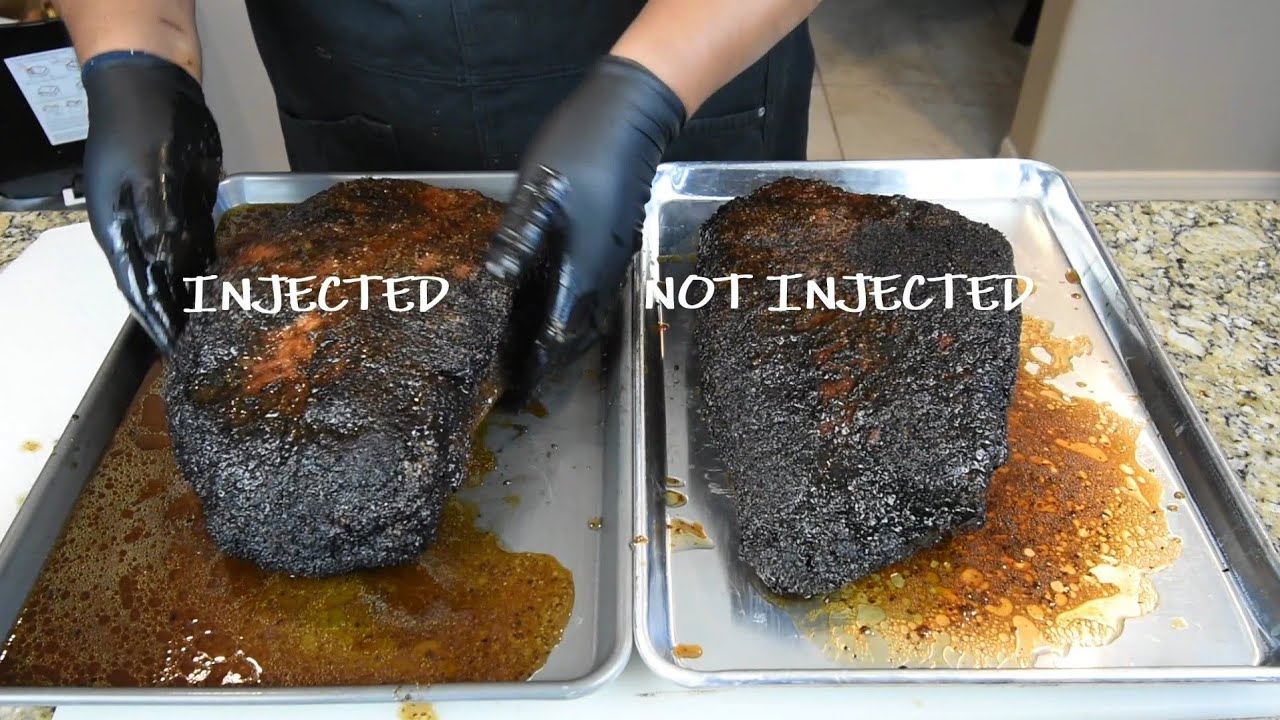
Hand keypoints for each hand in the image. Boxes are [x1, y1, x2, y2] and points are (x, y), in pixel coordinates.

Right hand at [81, 50, 221, 351]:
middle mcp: (140, 229)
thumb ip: (155, 216)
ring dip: (194, 293)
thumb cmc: (140, 126)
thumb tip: (161, 258)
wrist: (154, 82)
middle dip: (176, 314)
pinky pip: (199, 242)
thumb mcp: (144, 170)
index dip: (155, 319)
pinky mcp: (189, 201)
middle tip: (200, 348)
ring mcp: (165, 215)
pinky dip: (208, 264)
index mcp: (119, 227)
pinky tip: (226, 285)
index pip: (138, 286)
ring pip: (180, 265)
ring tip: (217, 327)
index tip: (173, 350)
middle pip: (158, 282)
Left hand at [486, 56, 684, 399]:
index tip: (510, 389)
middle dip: (544, 360)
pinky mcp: (614, 245)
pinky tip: (547, 305)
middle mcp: (601, 277)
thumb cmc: (580, 153)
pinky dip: (568, 314)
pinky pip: (590, 297)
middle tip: (514, 377)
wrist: (634, 120)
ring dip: (558, 339)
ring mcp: (612, 262)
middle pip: (573, 336)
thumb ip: (516, 243)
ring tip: (526, 350)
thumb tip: (492, 285)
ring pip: (584, 318)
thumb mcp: (537, 196)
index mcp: (580, 271)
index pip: (554, 337)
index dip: (531, 366)